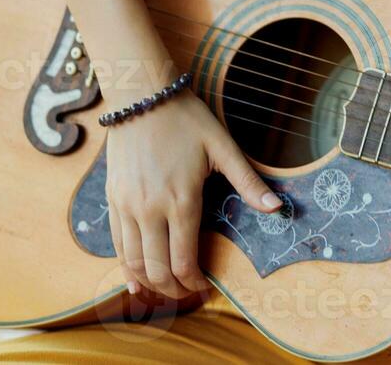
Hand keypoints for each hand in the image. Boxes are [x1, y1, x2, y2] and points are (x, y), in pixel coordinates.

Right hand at [104, 83, 279, 299]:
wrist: (141, 96)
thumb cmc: (186, 119)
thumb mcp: (222, 147)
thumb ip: (248, 181)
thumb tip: (278, 207)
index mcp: (181, 200)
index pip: (184, 261)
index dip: (195, 283)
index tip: (205, 287)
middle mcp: (149, 210)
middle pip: (158, 270)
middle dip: (174, 290)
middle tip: (188, 293)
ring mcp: (126, 206)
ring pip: (133, 262)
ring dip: (150, 283)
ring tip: (166, 289)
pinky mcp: (112, 199)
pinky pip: (116, 244)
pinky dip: (126, 267)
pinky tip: (135, 279)